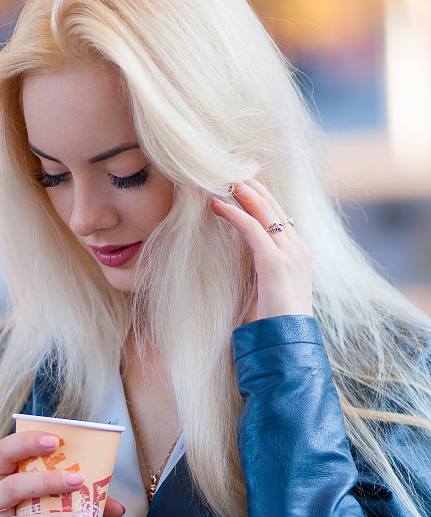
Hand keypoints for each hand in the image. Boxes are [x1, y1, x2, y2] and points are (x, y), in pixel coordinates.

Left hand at [211, 179, 312, 322]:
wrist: (286, 344)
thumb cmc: (272, 321)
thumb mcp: (266, 287)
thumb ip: (258, 267)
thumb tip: (238, 255)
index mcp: (298, 254)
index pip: (279, 215)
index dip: (259, 197)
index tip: (238, 184)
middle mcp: (298, 249)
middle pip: (273, 206)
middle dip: (250, 187)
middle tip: (227, 172)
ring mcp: (291, 254)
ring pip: (265, 212)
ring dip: (242, 193)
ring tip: (220, 180)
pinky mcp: (276, 262)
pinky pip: (253, 229)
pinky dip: (234, 214)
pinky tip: (217, 206)